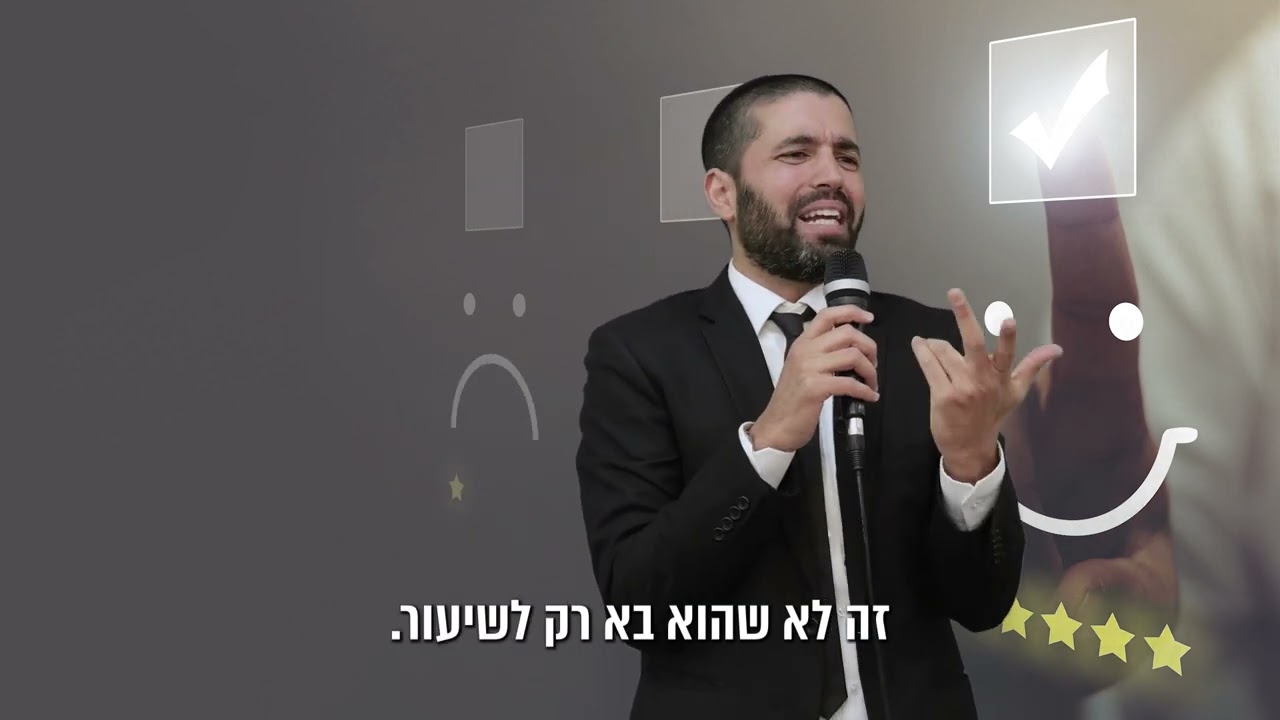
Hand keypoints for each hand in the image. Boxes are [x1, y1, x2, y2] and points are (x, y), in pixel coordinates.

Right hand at [751, 304, 878, 451]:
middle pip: (847, 333)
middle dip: (869, 348)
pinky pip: (850, 383)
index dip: (852, 311)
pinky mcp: (815, 388)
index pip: (827, 315)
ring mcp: (809, 368)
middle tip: (873, 364)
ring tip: (871, 383)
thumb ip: (821, 354)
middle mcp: (805, 351)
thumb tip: (852, 349)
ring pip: (853, 355)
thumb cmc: (792, 400)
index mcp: (802, 343)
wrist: (776, 426)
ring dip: (870, 371)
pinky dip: (865, 390)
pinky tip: (869, 396)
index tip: (868, 318)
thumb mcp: (802, 368)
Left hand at [911, 289, 1061, 481]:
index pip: (1007, 354)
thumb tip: (1057, 349)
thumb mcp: (1016, 392)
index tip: (1008, 319)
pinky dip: (922, 352)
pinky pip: (930, 366)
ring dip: (933, 344)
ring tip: (928, 344)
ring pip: (944, 351)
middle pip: (974, 343)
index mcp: (1002, 379)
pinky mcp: (942, 395)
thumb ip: (1032, 366)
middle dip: (964, 316)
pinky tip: (918, 344)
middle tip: (954, 292)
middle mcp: (983, 382)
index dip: (1008, 337)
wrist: (969, 446)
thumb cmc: (992, 415)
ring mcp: (962, 389)